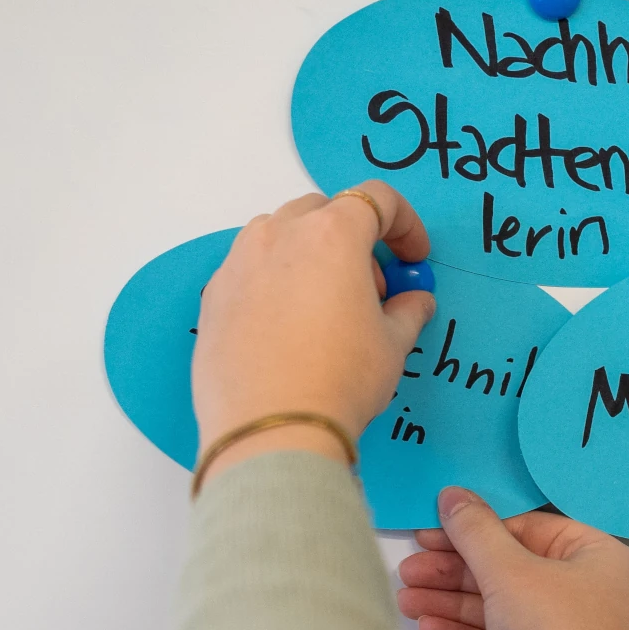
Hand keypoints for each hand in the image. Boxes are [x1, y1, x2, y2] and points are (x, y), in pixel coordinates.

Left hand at [190, 181, 434, 480]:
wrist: (271, 429)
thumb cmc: (340, 380)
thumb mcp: (392, 346)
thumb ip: (407, 312)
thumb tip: (414, 301)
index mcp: (332, 235)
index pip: (377, 200)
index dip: (406, 224)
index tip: (414, 258)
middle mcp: (279, 234)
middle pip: (324, 211)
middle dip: (354, 240)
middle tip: (371, 291)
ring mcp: (239, 262)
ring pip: (279, 234)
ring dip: (309, 254)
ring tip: (324, 306)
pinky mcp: (214, 295)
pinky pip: (250, 269)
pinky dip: (274, 281)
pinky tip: (286, 327)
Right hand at [399, 488, 628, 629]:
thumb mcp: (512, 573)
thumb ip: (476, 533)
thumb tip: (452, 494)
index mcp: (593, 556)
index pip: (527, 529)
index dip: (475, 529)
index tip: (429, 532)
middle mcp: (585, 591)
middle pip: (509, 569)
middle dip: (455, 572)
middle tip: (407, 572)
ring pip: (501, 609)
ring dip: (452, 603)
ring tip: (405, 601)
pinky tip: (429, 629)